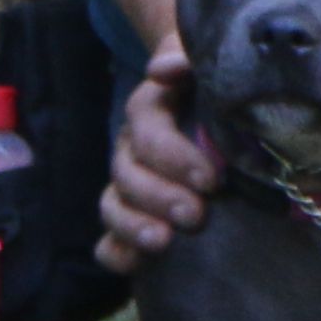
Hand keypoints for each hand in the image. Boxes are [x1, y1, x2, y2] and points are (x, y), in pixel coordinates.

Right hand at [91, 46, 211, 269]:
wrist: (210, 96)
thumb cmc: (211, 79)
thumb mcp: (204, 59)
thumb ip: (185, 57)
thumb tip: (162, 70)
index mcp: (151, 108)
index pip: (148, 129)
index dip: (173, 155)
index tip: (212, 179)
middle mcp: (133, 146)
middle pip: (128, 172)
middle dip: (160, 196)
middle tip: (196, 216)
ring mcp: (129, 180)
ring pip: (114, 204)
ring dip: (134, 225)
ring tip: (163, 242)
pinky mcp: (133, 211)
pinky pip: (108, 235)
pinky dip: (116, 250)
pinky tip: (133, 263)